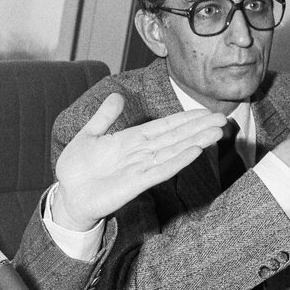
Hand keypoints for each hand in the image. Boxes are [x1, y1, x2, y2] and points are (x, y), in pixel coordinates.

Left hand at [53, 93, 225, 229]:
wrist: (66, 194)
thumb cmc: (77, 167)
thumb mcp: (89, 135)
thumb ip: (104, 117)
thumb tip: (118, 95)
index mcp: (131, 140)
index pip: (164, 126)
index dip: (185, 119)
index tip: (206, 112)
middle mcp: (140, 153)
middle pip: (175, 138)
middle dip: (199, 129)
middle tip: (223, 120)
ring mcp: (139, 168)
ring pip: (173, 152)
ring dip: (195, 142)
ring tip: (216, 133)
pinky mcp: (135, 184)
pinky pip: (160, 171)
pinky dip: (177, 161)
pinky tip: (194, 152)